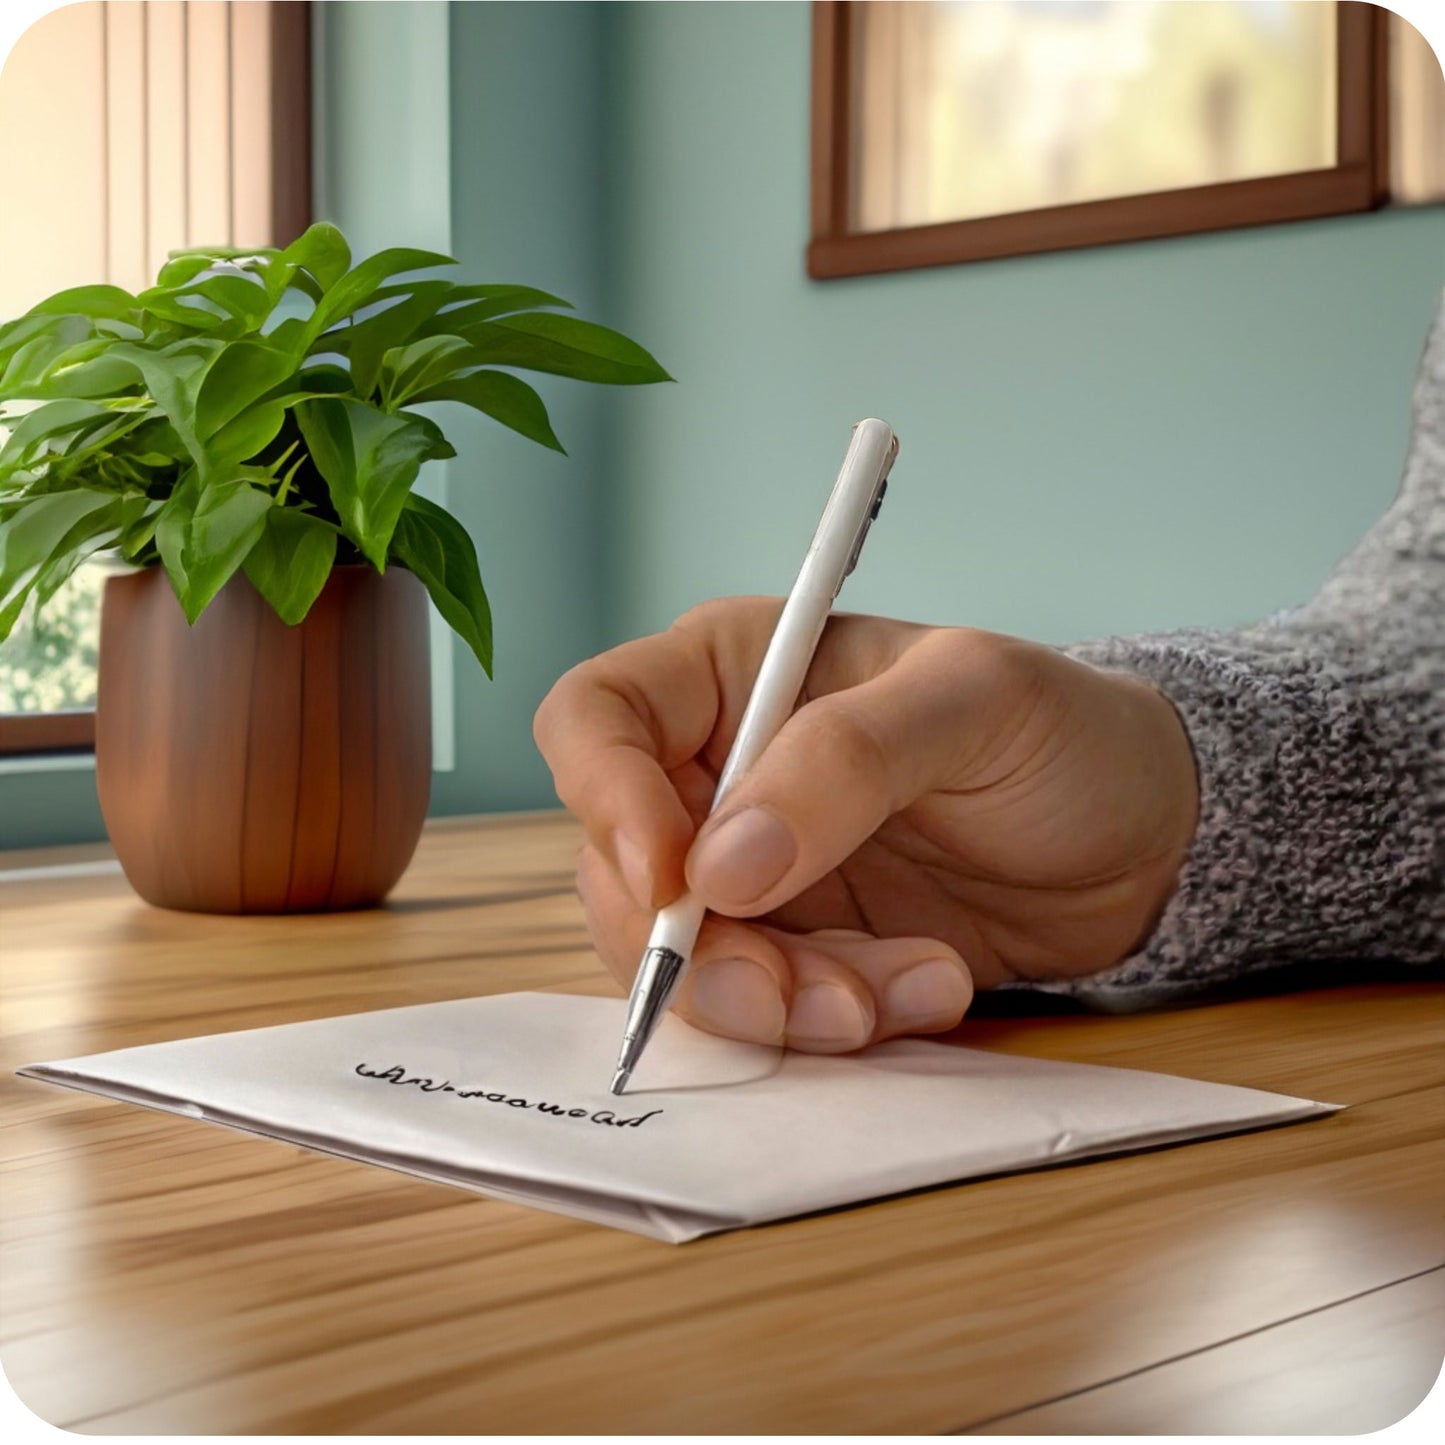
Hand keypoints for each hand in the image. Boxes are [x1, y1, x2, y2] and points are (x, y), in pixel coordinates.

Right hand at [534, 598, 1198, 1051]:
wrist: (1143, 841)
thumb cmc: (1064, 733)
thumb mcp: (977, 704)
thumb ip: (848, 759)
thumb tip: (721, 863)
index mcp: (736, 673)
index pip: (597, 719)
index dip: (603, 798)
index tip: (675, 881)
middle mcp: (720, 774)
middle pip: (621, 871)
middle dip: (703, 948)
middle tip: (809, 992)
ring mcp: (753, 874)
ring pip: (686, 959)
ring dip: (779, 999)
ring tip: (904, 991)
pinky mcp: (796, 950)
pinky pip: (762, 1007)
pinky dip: (833, 1020)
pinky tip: (930, 989)